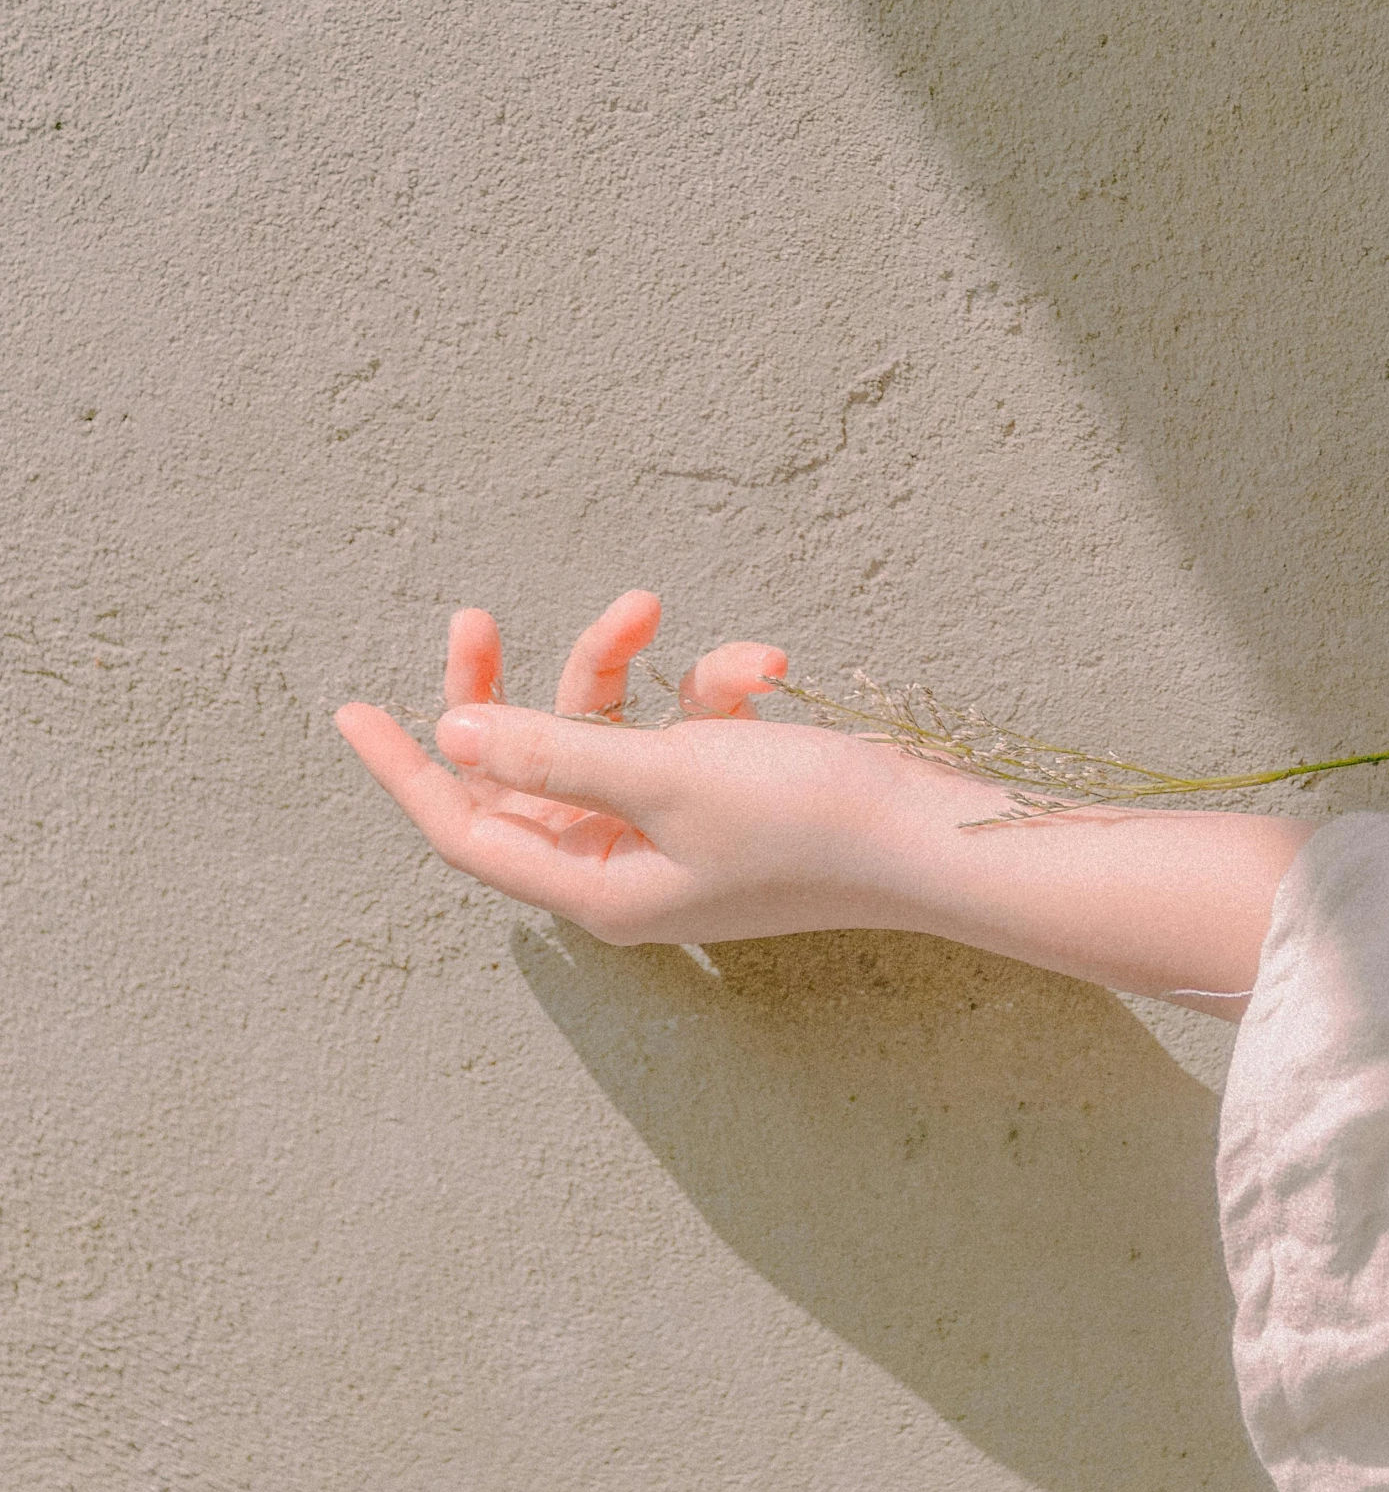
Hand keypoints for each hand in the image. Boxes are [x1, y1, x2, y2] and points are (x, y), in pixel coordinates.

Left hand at [334, 591, 924, 944]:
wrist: (935, 835)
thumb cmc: (806, 821)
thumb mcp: (667, 775)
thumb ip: (554, 751)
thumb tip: (453, 733)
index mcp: (594, 886)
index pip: (468, 826)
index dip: (407, 770)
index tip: (349, 711)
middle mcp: (623, 866)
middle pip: (527, 770)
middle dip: (515, 690)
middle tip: (474, 617)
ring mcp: (675, 833)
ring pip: (605, 734)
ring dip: (623, 667)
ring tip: (647, 604)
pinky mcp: (725, 800)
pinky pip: (685, 733)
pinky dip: (711, 690)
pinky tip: (763, 666)